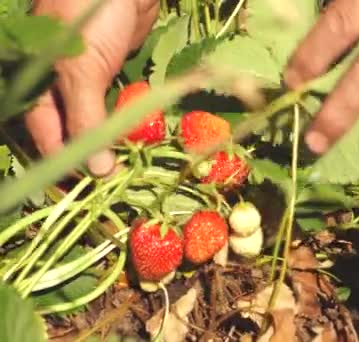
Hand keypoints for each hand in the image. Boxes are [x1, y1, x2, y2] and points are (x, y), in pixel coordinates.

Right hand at [26, 0, 158, 175]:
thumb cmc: (88, 14)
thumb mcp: (81, 70)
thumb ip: (86, 119)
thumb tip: (94, 169)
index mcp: (36, 84)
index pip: (45, 135)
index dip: (64, 165)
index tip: (87, 192)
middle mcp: (57, 85)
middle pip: (69, 132)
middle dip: (89, 158)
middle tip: (111, 187)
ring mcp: (86, 79)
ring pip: (94, 121)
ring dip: (109, 143)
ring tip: (127, 170)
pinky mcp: (111, 73)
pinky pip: (116, 105)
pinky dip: (126, 123)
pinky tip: (136, 142)